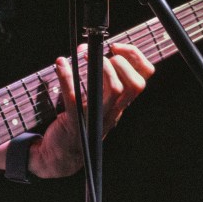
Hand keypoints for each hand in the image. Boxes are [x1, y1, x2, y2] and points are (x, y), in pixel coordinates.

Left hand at [32, 42, 154, 177]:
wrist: (59, 155)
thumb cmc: (76, 124)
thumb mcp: (94, 102)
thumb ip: (94, 78)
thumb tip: (86, 48)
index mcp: (120, 104)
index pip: (143, 77)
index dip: (136, 57)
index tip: (117, 45)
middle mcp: (114, 111)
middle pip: (136, 85)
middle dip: (122, 62)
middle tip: (101, 53)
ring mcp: (97, 118)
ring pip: (116, 90)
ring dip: (102, 67)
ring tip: (84, 57)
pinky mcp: (76, 121)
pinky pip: (75, 97)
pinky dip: (67, 77)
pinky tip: (60, 64)